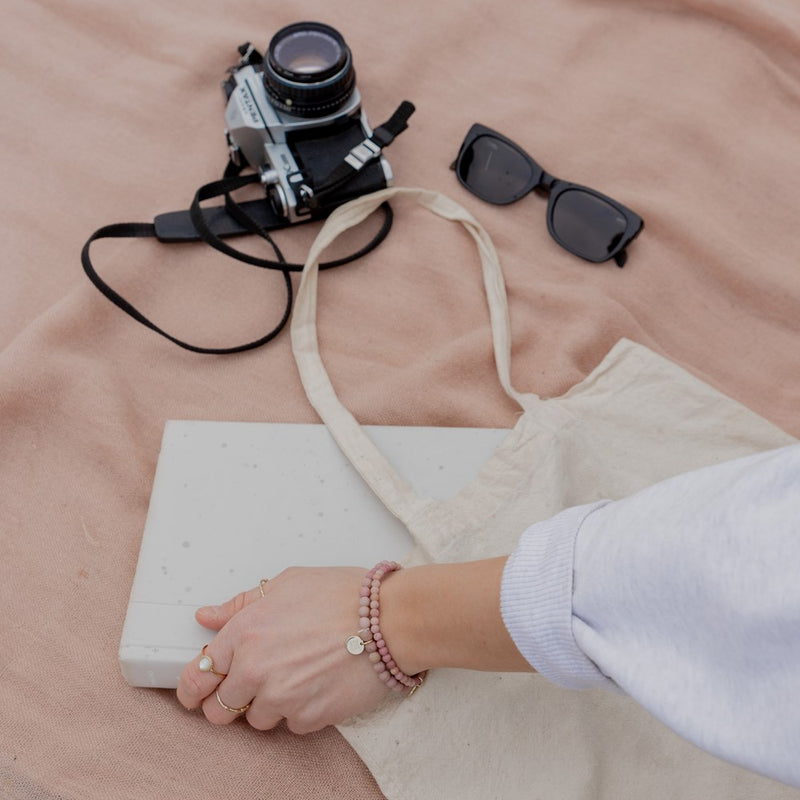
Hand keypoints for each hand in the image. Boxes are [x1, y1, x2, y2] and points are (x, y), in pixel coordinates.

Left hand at [176, 566, 392, 733]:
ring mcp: (281, 698)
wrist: (390, 620)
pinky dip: (300, 711)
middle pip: (218, 711)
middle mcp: (255, 670)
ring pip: (257, 721)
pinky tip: (318, 683)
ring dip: (269, 705)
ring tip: (297, 676)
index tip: (198, 691)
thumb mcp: (288, 583)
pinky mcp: (309, 718)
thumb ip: (242, 604)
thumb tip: (207, 617)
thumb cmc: (344, 595)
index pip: (198, 675)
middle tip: (248, 688)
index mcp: (245, 632)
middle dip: (230, 701)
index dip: (195, 686)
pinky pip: (291, 726)